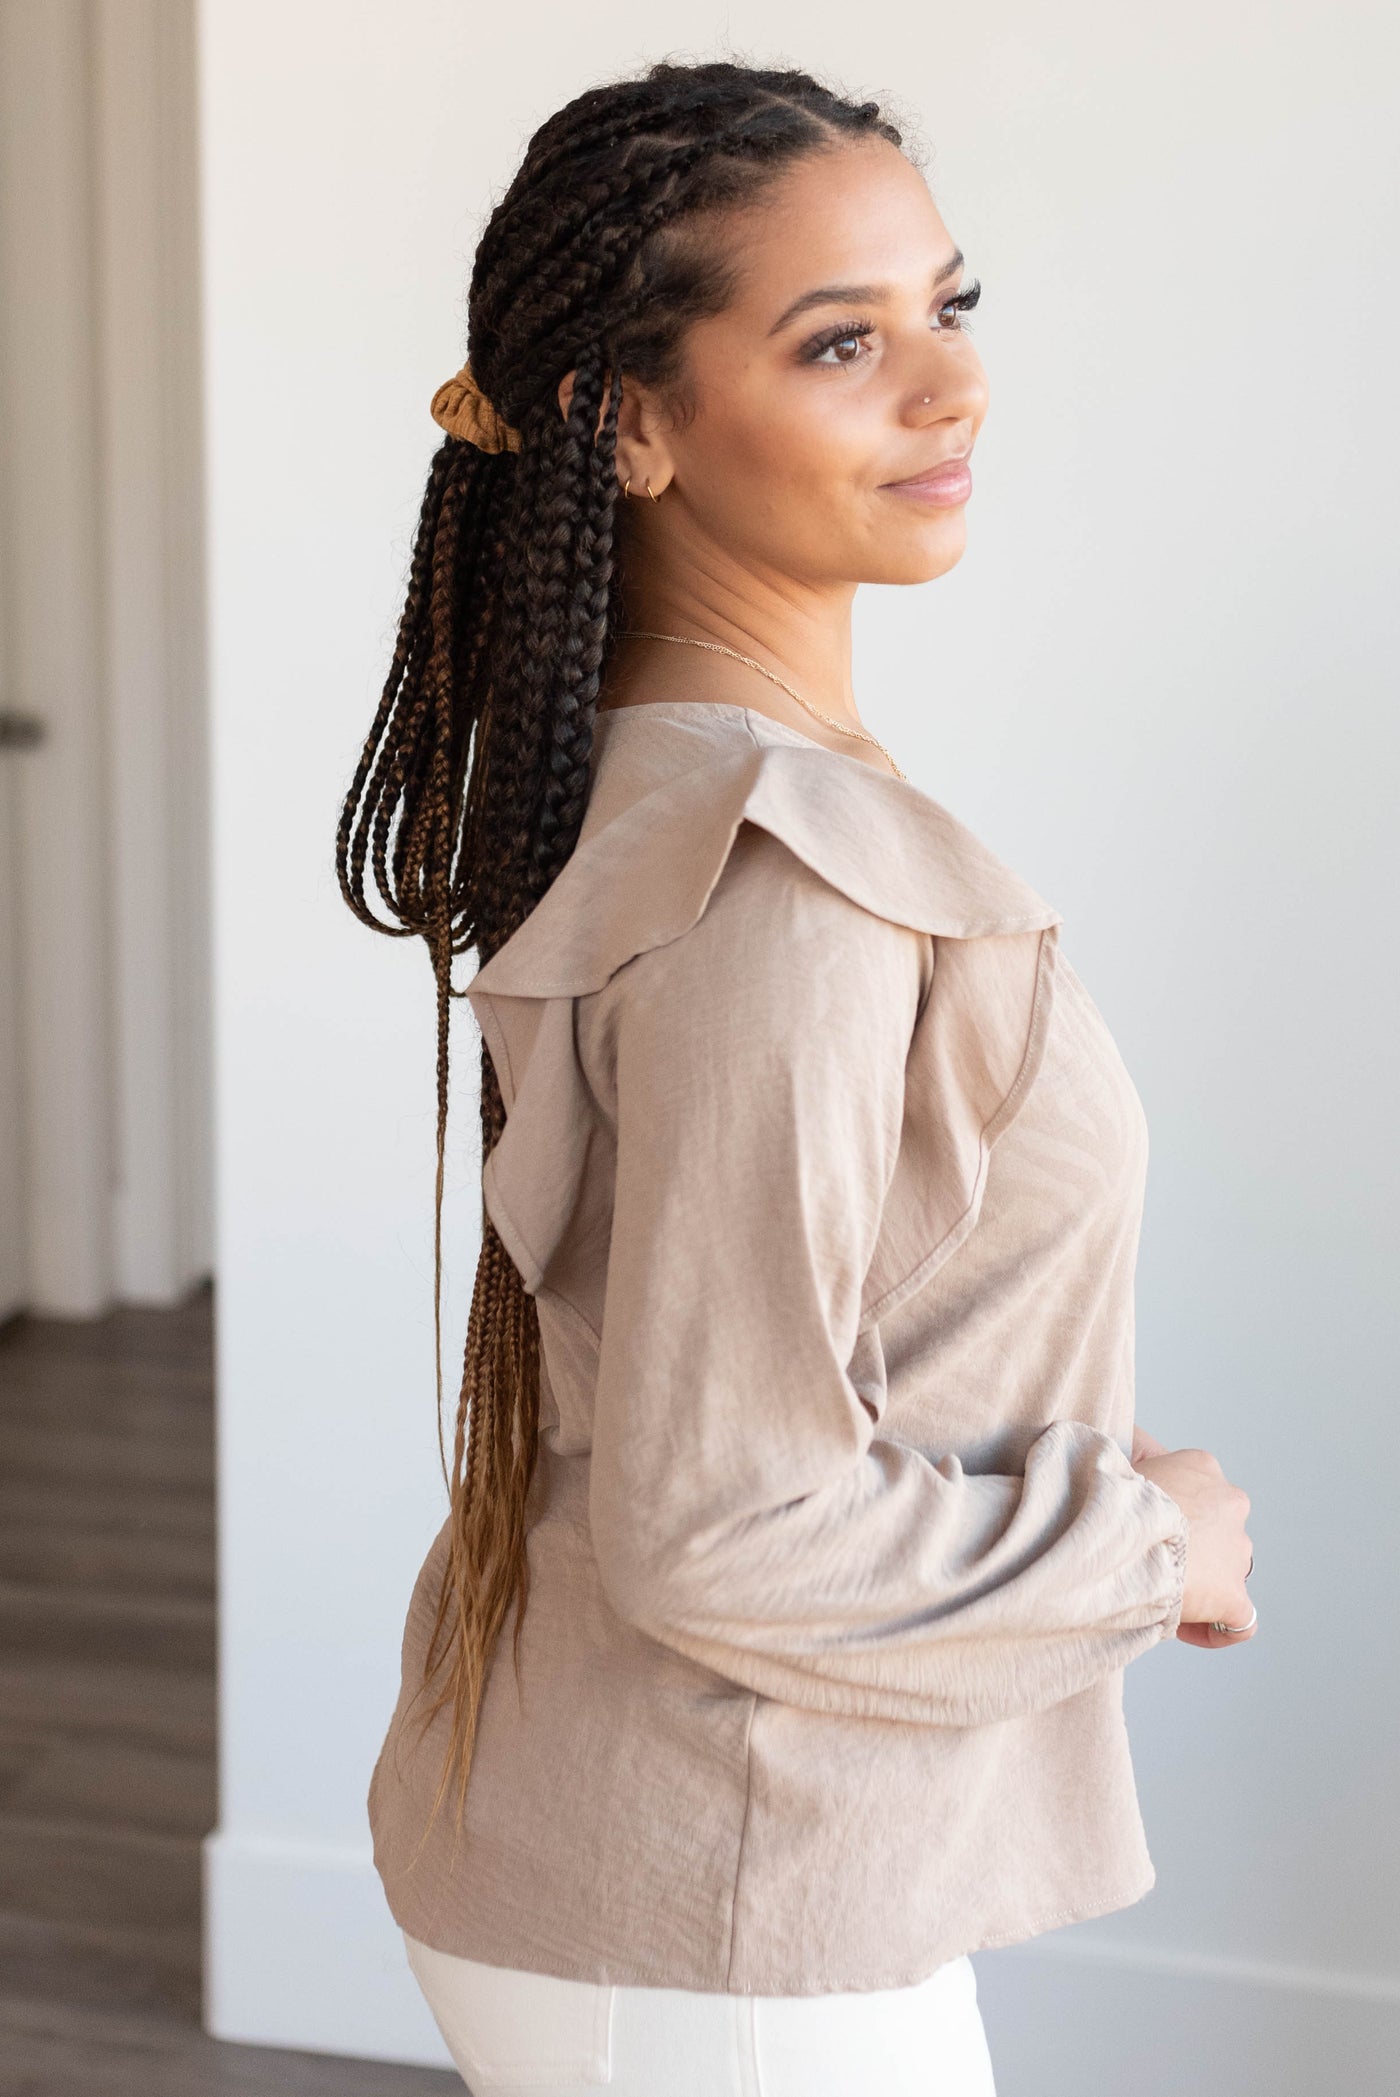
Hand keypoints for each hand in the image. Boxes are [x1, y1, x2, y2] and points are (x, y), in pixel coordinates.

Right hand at [1129, 1428, 1253, 1648]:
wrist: (1120, 1536)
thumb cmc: (1112, 1499)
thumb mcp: (1118, 1456)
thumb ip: (1129, 1448)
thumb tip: (1124, 1435)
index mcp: (1202, 1467)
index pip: (1195, 1491)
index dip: (1168, 1516)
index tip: (1141, 1530)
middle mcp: (1231, 1502)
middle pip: (1214, 1530)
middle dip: (1188, 1549)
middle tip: (1147, 1561)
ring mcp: (1237, 1551)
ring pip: (1225, 1572)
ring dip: (1198, 1584)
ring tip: (1158, 1593)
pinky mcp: (1234, 1596)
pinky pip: (1239, 1621)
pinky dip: (1216, 1627)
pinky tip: (1186, 1625)